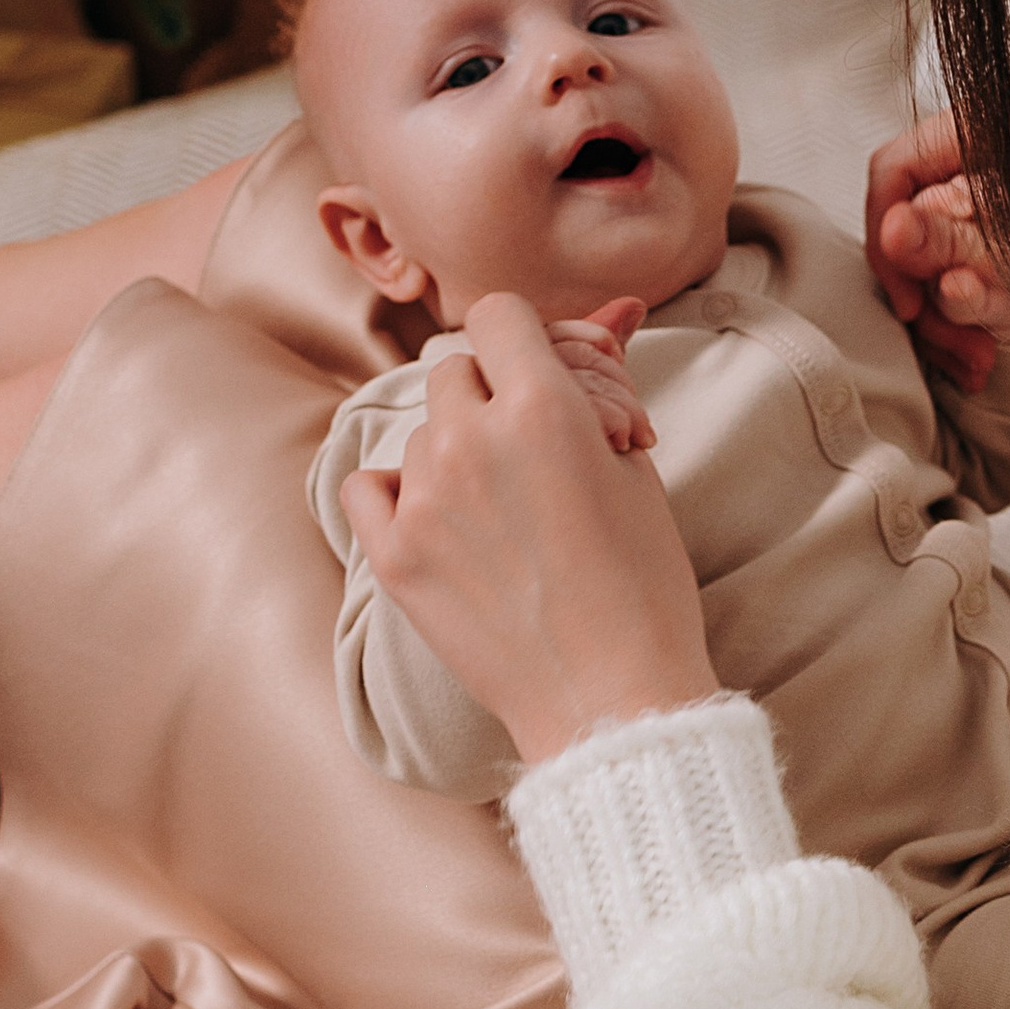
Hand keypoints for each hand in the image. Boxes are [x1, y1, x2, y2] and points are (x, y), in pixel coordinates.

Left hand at [338, 294, 712, 764]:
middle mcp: (472, 439)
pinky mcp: (393, 555)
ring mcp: (424, 498)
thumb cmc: (643, 585)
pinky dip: (397, 494)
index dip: (523, 339)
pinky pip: (366, 485)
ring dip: (454, 452)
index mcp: (544, 407)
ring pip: (420, 433)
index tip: (536, 371)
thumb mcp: (636, 469)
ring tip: (502, 512)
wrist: (612, 698)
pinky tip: (439, 522)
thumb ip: (604, 385)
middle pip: (454, 371)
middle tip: (528, 451)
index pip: (500, 315)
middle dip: (489, 398)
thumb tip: (617, 310)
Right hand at [865, 112, 1009, 395]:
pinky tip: (982, 356)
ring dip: (946, 322)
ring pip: (934, 272)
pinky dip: (971, 334)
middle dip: (920, 291)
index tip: (902, 293)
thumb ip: (965, 234)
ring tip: (974, 354)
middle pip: (910, 229)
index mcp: (999, 126)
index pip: (898, 167)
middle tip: (937, 332)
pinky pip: (971, 302)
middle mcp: (997, 171)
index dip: (887, 232)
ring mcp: (1007, 226)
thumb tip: (897, 230)